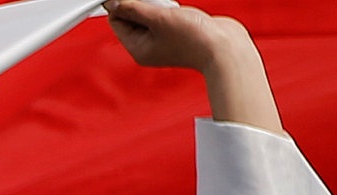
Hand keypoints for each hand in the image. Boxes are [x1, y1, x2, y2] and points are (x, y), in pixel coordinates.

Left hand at [102, 0, 279, 132]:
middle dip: (142, 4)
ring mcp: (163, 40)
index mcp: (137, 48)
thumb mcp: (158, 18)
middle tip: (158, 5)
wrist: (224, 46)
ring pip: (150, 13)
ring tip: (172, 11)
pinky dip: (170, 8)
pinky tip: (180, 12)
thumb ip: (134, 8)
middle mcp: (148, 46)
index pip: (117, 22)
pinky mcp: (177, 32)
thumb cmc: (194, 38)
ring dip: (158, 5)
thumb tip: (112, 3)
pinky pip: (165, 15)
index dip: (120, 4)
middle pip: (132, 17)